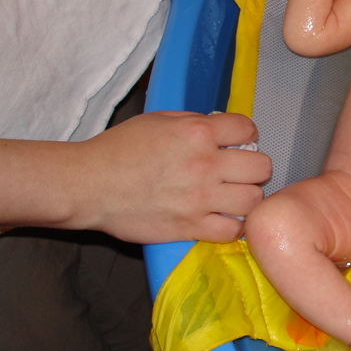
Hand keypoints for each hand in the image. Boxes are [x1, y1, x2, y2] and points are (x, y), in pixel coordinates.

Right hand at [75, 111, 269, 243]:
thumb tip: (224, 130)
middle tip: (239, 172)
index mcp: (198, 132)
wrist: (89, 185)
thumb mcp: (160, 120)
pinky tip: (224, 218)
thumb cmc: (119, 148)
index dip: (246, 135)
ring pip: (254, 200)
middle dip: (253, 167)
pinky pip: (233, 230)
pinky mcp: (191, 227)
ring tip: (233, 196)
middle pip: (261, 167)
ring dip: (247, 197)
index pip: (249, 129)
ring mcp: (200, 199)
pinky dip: (233, 225)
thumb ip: (196, 122)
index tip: (238, 143)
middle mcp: (205, 164)